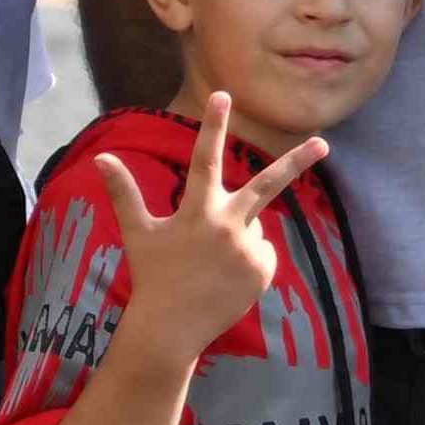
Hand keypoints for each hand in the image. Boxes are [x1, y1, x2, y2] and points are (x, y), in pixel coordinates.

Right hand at [125, 82, 333, 346]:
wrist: (172, 329)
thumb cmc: (152, 276)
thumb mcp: (138, 232)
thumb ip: (124, 192)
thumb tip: (101, 158)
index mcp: (197, 211)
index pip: (205, 159)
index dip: (213, 125)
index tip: (224, 95)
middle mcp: (228, 226)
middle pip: (267, 185)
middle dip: (297, 161)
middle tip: (324, 144)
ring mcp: (248, 250)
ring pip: (253, 224)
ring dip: (238, 232)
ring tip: (211, 262)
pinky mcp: (262, 270)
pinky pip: (260, 250)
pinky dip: (247, 257)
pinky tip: (225, 276)